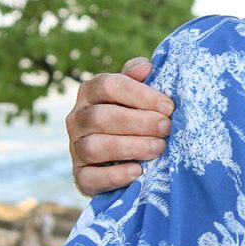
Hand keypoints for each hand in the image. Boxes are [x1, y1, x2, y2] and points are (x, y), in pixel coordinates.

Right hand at [67, 57, 173, 195]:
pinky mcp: (80, 176)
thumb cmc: (133, 119)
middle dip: (139, 122)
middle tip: (167, 128)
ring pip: (95, 147)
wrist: (119, 160)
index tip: (168, 107)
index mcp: (90, 92)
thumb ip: (138, 80)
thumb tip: (146, 67)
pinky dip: (115, 176)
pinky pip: (90, 178)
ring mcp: (76, 148)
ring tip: (159, 148)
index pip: (109, 85)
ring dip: (130, 147)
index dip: (141, 95)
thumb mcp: (136, 96)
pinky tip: (138, 172)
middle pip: (102, 117)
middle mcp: (78, 118)